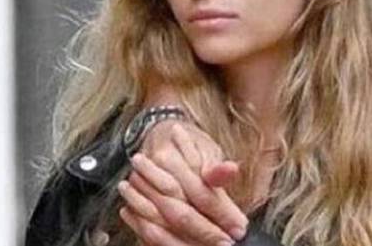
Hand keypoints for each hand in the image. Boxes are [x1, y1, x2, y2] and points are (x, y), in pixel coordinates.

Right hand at [118, 121, 247, 244]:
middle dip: (205, 232)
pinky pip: (146, 231)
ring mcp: (138, 193)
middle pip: (179, 213)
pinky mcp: (133, 206)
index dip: (221, 212)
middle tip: (226, 241)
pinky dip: (166, 242)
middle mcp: (149, 177)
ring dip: (186, 242)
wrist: (159, 136)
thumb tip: (231, 171)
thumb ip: (216, 168)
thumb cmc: (188, 145)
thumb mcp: (207, 149)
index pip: (199, 193)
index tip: (238, 227)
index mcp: (170, 158)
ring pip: (161, 226)